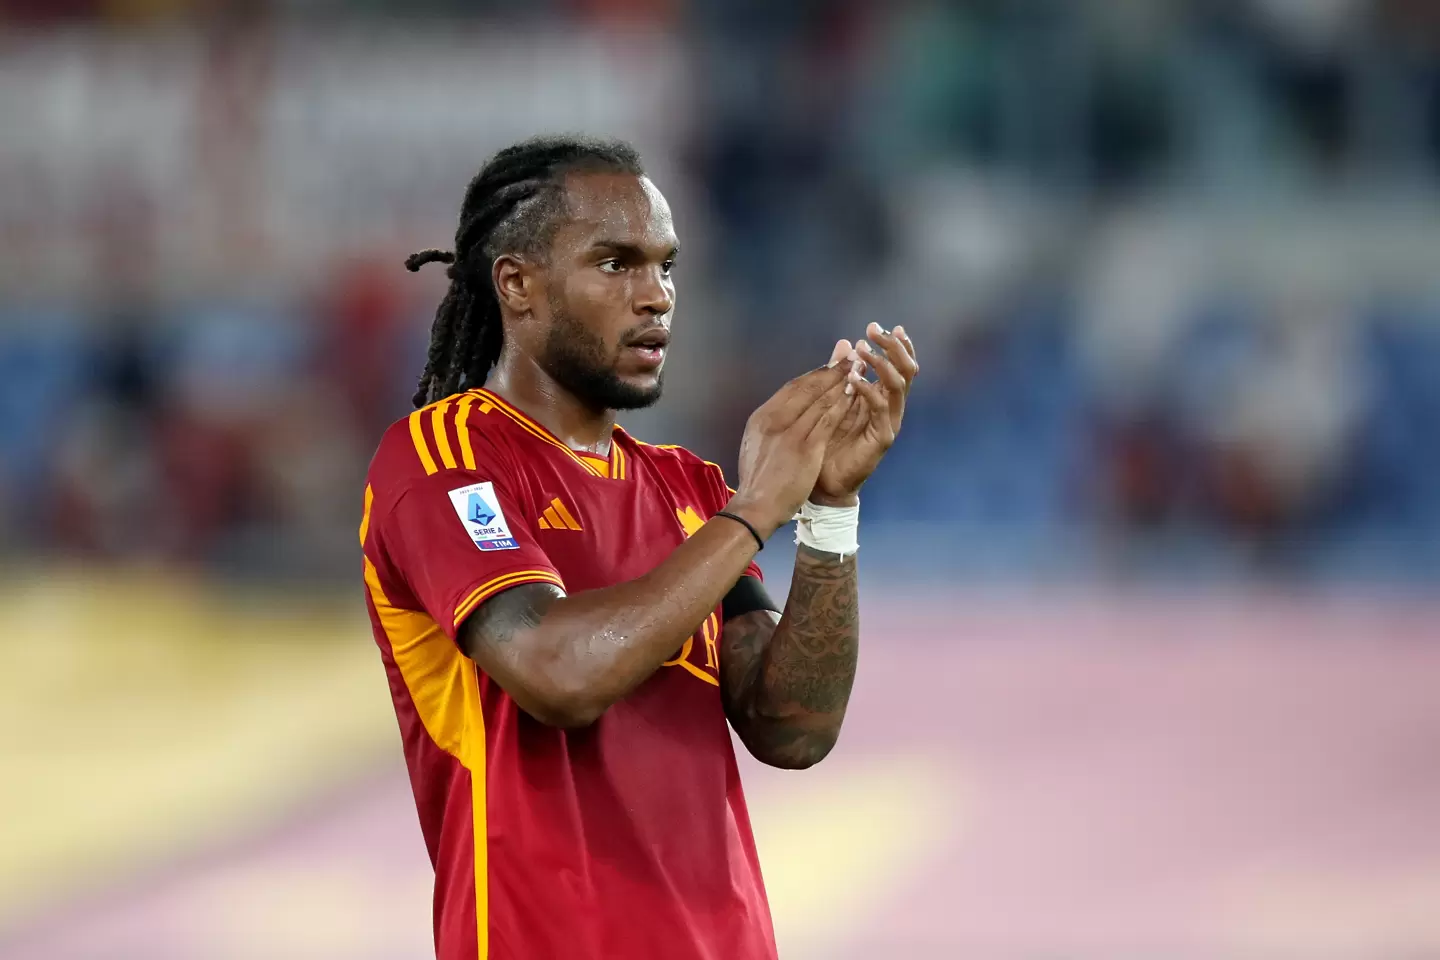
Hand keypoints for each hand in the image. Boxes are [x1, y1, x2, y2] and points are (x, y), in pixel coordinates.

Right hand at [729, 364, 854, 537]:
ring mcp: (789, 431)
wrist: (755, 507)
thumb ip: (771, 425)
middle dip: (831, 370)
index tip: (830, 366)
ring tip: (857, 369)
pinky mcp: (805, 447)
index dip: (815, 375)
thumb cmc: (757, 481)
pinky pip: (828, 418)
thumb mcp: (756, 444)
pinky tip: (855, 394)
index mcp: (762, 417)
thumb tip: (781, 411)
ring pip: (820, 399)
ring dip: (841, 381)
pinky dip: (842, 403)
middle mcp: (775, 418)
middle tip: (849, 357)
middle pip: (807, 387)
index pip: (792, 388)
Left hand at [811, 323, 917, 504]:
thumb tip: (846, 341)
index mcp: (882, 396)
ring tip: (864, 351)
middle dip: (893, 347)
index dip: (897, 344)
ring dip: (882, 364)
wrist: (824, 482)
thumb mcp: (834, 399)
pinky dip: (869, 391)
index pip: (899, 364)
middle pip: (905, 370)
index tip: (883, 326)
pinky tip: (855, 380)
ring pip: (897, 386)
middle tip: (874, 330)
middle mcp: (891, 407)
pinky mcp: (882, 438)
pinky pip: (881, 409)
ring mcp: (889, 422)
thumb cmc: (829, 440)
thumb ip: (842, 372)